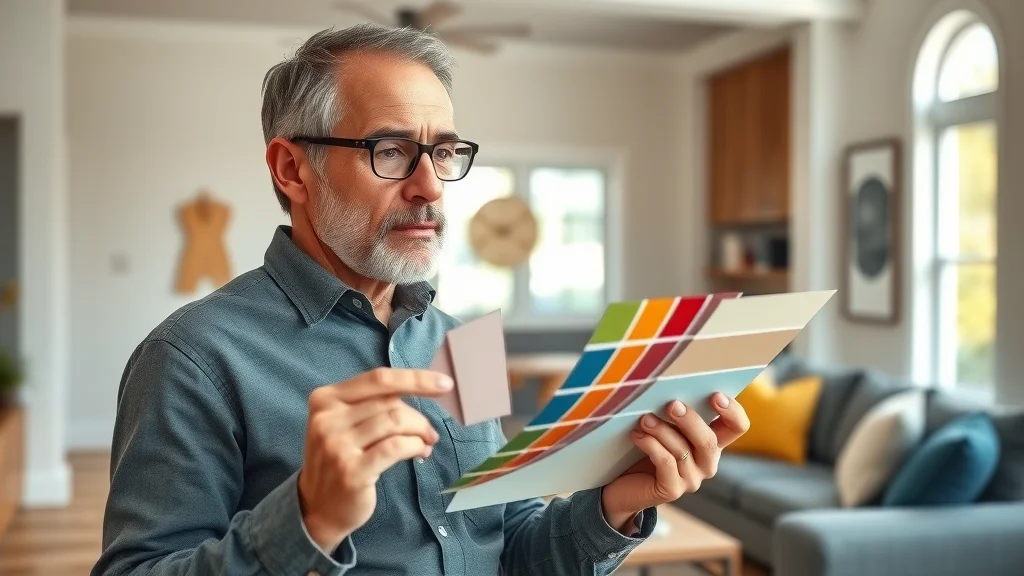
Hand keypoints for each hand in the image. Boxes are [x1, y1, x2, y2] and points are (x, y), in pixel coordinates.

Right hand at [297, 368, 453, 550]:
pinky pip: (396, 447)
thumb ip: (373, 405)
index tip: (444, 383)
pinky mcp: (352, 471)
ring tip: (426, 443)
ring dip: (420, 431)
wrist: (316, 508)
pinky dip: (415, 446)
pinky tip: (420, 452)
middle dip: (418, 417)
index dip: (415, 378)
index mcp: (325, 399)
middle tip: (429, 432)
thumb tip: (423, 392)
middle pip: (391, 403)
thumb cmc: (339, 459)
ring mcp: (337, 446)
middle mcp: (327, 419)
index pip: (378, 378)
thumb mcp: (344, 423)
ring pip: (396, 422)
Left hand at [600, 392, 749, 530]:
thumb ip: (674, 413)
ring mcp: (691, 479)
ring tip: (644, 418)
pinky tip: (637, 435)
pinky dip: (651, 445)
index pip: (737, 427)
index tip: (716, 395)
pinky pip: (666, 463)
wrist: (621, 483)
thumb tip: (672, 392)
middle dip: (690, 420)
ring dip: (662, 430)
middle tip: (672, 405)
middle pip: (709, 441)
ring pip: (682, 450)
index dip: (733, 412)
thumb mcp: (664, 426)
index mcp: (711, 443)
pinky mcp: (671, 490)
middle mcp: (706, 463)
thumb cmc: (644, 448)